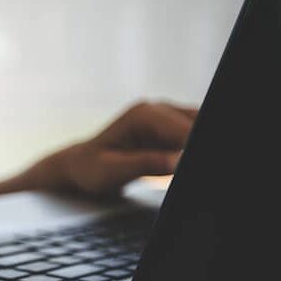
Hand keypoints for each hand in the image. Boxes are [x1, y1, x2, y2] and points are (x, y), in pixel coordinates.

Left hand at [52, 101, 197, 195]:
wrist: (82, 166)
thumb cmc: (91, 169)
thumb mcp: (112, 171)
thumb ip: (145, 164)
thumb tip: (177, 161)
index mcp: (143, 114)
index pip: (186, 130)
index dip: (193, 148)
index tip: (185, 164)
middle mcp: (158, 109)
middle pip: (196, 124)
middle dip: (195, 148)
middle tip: (179, 170)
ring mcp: (166, 117)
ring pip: (198, 126)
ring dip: (193, 149)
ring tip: (173, 170)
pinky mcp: (172, 130)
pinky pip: (193, 136)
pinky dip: (190, 150)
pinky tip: (177, 167)